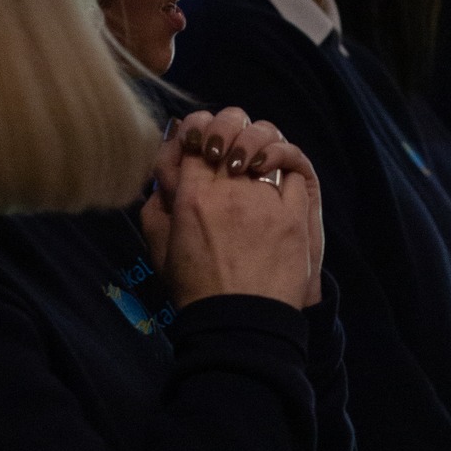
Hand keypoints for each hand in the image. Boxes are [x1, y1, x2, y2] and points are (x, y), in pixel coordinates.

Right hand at [140, 110, 313, 308]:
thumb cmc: (198, 292)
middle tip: (230, 145)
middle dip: (229, 126)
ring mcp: (263, 201)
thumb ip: (155, 208)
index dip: (198, 129)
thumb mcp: (159, 250)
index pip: (194, 137)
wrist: (241, 324)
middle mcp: (227, 192)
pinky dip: (287, 166)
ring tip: (255, 161)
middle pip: (230, 128)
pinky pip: (295, 172)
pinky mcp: (293, 215)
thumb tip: (162, 179)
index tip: (202, 140)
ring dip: (259, 144)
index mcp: (190, 198)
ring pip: (265, 143)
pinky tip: (279, 176)